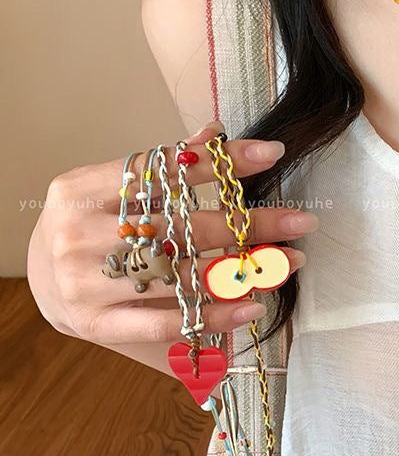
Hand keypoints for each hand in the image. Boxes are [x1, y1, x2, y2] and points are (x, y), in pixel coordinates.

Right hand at [26, 121, 317, 347]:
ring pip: (179, 274)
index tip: (273, 154)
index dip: (221, 161)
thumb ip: (161, 165)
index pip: (162, 168)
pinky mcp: (99, 324)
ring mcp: (85, 283)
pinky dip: (215, 315)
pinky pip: (167, 321)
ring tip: (290, 260)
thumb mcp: (109, 188)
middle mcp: (79, 235)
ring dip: (242, 269)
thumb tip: (215, 131)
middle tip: (300, 220)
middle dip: (247, 222)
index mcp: (79, 190)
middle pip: (180, 225)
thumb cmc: (90, 228)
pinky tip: (254, 306)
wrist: (41, 284)